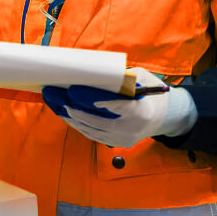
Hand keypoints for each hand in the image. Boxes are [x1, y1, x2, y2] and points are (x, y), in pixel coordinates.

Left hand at [41, 67, 196, 147]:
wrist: (163, 116)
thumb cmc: (149, 91)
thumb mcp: (141, 78)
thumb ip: (120, 78)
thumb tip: (90, 71)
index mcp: (141, 111)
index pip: (114, 107)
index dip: (93, 99)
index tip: (74, 91)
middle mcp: (131, 129)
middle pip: (96, 120)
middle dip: (71, 106)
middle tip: (53, 92)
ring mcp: (122, 139)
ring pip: (89, 129)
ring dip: (67, 114)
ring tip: (52, 100)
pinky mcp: (115, 144)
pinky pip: (90, 133)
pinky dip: (75, 122)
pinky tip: (62, 111)